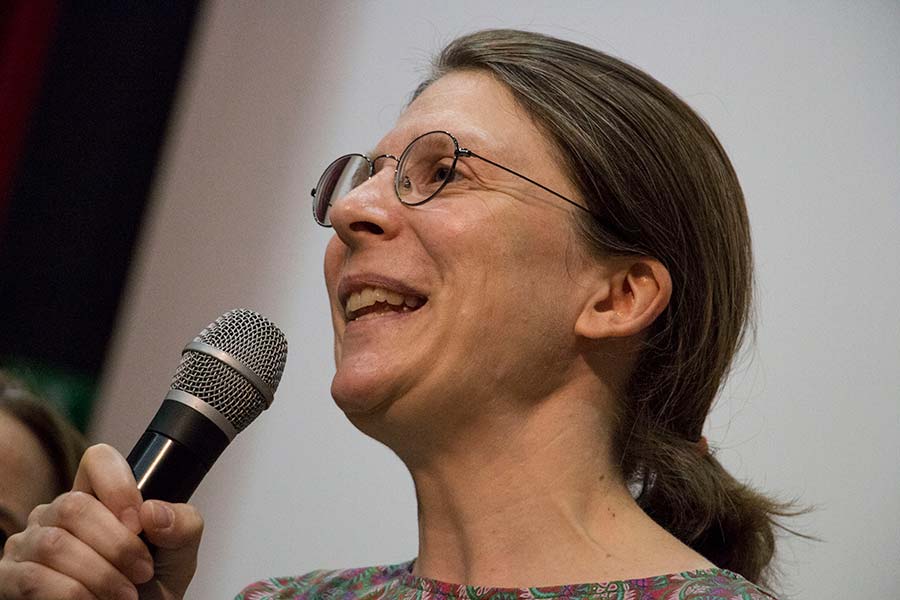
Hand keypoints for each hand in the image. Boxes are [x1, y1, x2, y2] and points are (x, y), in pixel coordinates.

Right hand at [0, 444, 202, 598]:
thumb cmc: (149, 586)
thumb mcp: (179, 553)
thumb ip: (183, 525)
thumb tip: (152, 511)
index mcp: (97, 497)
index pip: (98, 460)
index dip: (119, 486)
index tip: (139, 524)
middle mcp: (56, 513)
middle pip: (75, 506)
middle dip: (117, 545)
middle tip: (142, 572)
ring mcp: (28, 544)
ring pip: (54, 544)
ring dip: (99, 575)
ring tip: (124, 595)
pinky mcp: (10, 578)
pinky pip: (33, 579)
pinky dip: (72, 595)